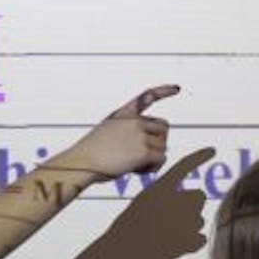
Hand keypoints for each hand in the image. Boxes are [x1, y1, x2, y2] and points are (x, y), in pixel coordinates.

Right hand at [56, 84, 177, 180]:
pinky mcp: (144, 151)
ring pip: (163, 146)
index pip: (147, 97)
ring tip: (132, 164)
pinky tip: (137, 170)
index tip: (176, 88)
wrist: (81, 163)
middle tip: (140, 155)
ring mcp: (139, 134)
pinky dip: (153, 168)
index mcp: (123, 114)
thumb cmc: (90, 154)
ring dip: (153, 158)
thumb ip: (127, 133)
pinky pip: (161, 159)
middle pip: (163, 128)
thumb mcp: (106, 134)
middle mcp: (134, 121)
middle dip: (157, 142)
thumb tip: (150, 147)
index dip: (163, 91)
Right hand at [103, 147, 212, 258]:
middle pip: (198, 197)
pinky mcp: (187, 241)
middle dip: (190, 206)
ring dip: (188, 228)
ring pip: (199, 220)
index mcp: (159, 189)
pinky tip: (173, 247)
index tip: (213, 150)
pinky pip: (200, 239)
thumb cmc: (128, 228)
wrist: (121, 252)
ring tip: (166, 236)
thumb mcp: (143, 204)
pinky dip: (191, 244)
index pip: (182, 168)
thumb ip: (165, 198)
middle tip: (170, 220)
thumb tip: (189, 199)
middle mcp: (172, 200)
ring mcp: (181, 221)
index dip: (198, 157)